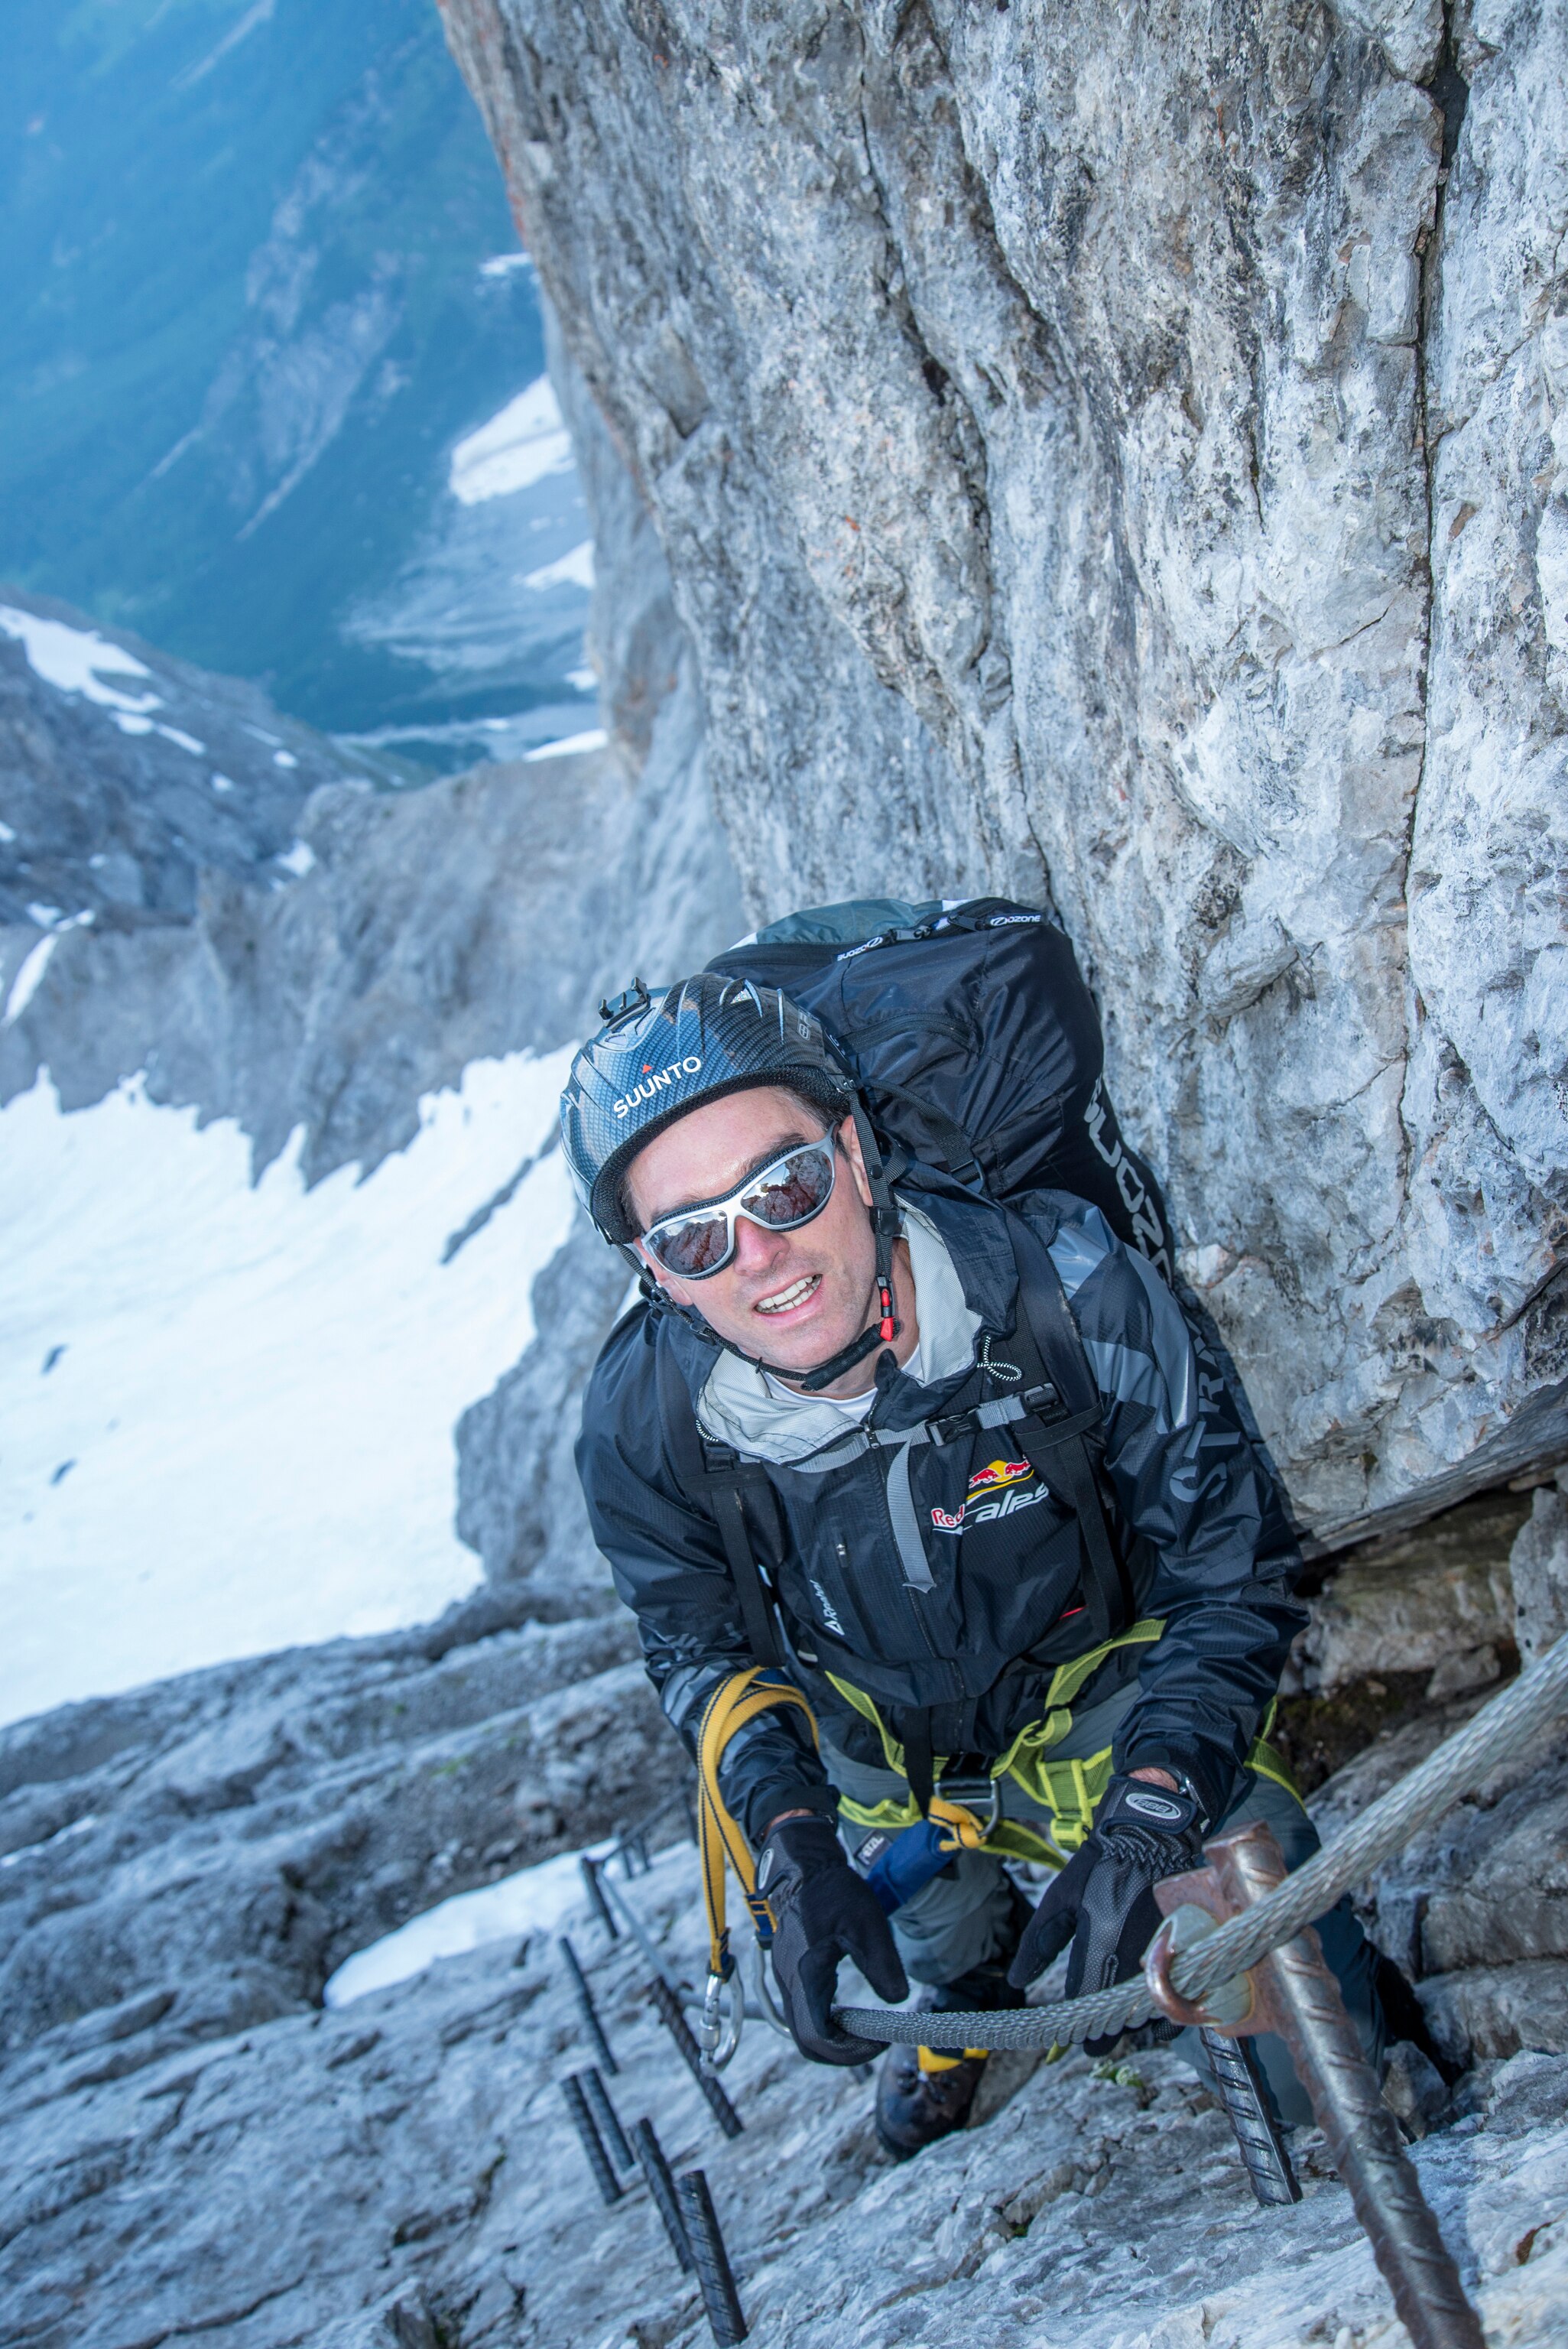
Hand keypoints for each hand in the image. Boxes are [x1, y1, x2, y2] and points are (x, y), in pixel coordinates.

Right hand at [757, 1816, 909, 2063]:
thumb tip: (898, 1999)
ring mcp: (785, 1979)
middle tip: (875, 2043)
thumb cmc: (832, 1890)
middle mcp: (789, 1983)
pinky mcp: (789, 1973)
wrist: (802, 1866)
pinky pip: (803, 2014)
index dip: (850, 2050)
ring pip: (803, 2030)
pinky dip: (826, 2024)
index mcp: (805, 1975)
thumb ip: (882, 1963)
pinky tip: (848, 2013)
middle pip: (807, 2042)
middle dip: (842, 2052)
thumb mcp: (866, 1922)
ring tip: (866, 2032)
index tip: (880, 2041)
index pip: (818, 2036)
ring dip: (834, 2040)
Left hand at [1007, 1775, 1202, 2047]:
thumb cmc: (1100, 1864)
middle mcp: (1136, 1946)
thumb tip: (1017, 1981)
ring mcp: (1166, 1947)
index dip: (1083, 2027)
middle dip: (1110, 2032)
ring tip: (1122, 2026)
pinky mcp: (1189, 1944)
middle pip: (1121, 2010)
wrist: (1152, 1832)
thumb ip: (1039, 1941)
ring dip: (1136, 2021)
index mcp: (1101, 1934)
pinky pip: (1179, 1991)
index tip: (1080, 2046)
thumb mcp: (1061, 1897)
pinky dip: (1166, 2006)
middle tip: (1099, 2044)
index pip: (1090, 1995)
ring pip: (1151, 2004)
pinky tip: (1153, 2010)